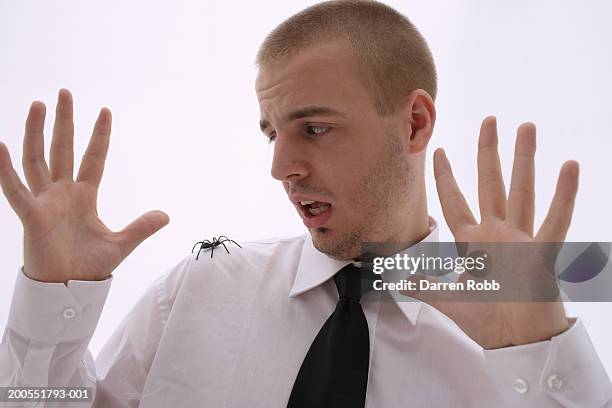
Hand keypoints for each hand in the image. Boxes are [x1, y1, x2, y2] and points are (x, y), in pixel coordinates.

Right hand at [0, 89, 169, 284]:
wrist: (70, 289)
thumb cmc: (88, 266)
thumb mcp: (121, 243)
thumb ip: (141, 227)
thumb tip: (165, 215)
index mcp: (85, 196)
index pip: (93, 158)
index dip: (99, 136)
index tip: (105, 111)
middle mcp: (63, 193)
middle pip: (62, 149)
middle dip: (64, 122)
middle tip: (64, 93)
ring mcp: (45, 201)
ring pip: (37, 159)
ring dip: (36, 132)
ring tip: (39, 104)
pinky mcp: (31, 215)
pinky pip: (15, 189)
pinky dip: (5, 169)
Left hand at [423, 116, 576, 348]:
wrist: (516, 343)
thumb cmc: (487, 320)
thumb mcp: (446, 298)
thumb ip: (421, 284)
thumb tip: (390, 277)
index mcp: (472, 241)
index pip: (455, 201)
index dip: (446, 177)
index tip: (440, 151)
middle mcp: (496, 233)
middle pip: (490, 184)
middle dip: (489, 152)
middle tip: (490, 120)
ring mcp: (521, 239)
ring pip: (521, 191)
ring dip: (524, 159)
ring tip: (527, 127)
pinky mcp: (541, 253)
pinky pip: (555, 221)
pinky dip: (563, 195)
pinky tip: (569, 166)